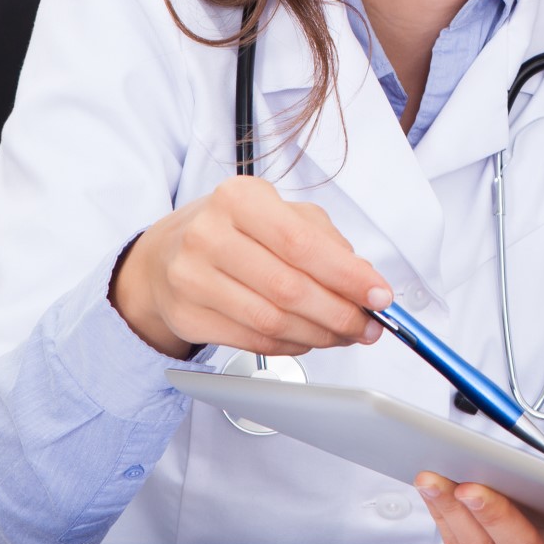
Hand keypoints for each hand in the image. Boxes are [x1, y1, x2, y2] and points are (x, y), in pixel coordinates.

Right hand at [110, 175, 389, 358]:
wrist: (164, 256)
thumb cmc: (234, 230)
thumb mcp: (280, 214)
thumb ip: (326, 242)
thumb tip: (365, 281)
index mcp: (239, 198)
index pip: (302, 244)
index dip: (347, 276)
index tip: (380, 296)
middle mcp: (208, 235)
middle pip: (289, 288)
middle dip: (340, 313)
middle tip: (369, 325)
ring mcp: (191, 279)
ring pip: (272, 321)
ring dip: (320, 334)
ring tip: (346, 334)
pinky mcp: (186, 317)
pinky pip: (253, 340)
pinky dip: (292, 344)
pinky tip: (309, 337)